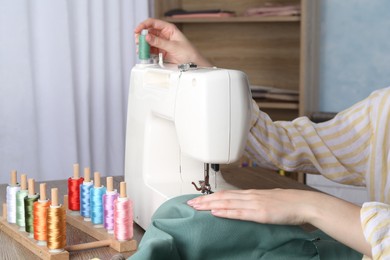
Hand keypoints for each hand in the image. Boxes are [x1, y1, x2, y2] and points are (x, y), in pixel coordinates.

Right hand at [134, 18, 211, 66]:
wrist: (193, 64)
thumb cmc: (188, 52)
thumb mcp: (173, 46)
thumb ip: (159, 42)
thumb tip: (147, 37)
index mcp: (168, 29)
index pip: (153, 23)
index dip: (144, 25)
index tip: (137, 30)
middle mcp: (164, 35)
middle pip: (149, 32)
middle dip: (142, 36)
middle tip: (138, 41)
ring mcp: (162, 44)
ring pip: (149, 42)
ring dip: (143, 45)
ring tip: (140, 49)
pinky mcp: (161, 52)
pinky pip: (151, 50)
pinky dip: (146, 52)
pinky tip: (144, 54)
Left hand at [187, 189, 310, 224]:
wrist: (303, 203)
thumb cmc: (288, 203)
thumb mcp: (267, 200)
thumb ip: (254, 202)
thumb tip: (244, 205)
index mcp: (251, 193)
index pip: (225, 194)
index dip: (210, 196)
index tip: (198, 199)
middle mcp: (249, 196)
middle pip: (222, 197)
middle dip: (204, 200)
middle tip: (190, 203)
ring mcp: (254, 204)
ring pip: (227, 203)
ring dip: (210, 205)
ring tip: (196, 207)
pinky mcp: (260, 213)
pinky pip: (239, 213)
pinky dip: (225, 212)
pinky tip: (215, 213)